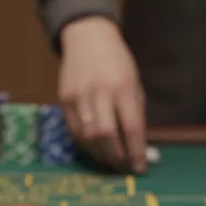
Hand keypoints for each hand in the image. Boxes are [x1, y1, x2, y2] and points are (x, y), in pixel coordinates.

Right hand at [58, 16, 147, 173]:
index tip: (140, 168)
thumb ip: (136, 114)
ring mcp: (79, 96)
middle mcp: (100, 92)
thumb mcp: (134, 84)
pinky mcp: (65, 100)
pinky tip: (95, 148)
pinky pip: (74, 130)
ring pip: (88, 136)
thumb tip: (139, 147)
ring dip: (100, 155)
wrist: (88, 37)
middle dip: (117, 157)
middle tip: (123, 168)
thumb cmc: (117, 63)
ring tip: (110, 161)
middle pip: (106, 135)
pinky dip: (86, 145)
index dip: (136, 151)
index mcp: (122, 87)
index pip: (131, 126)